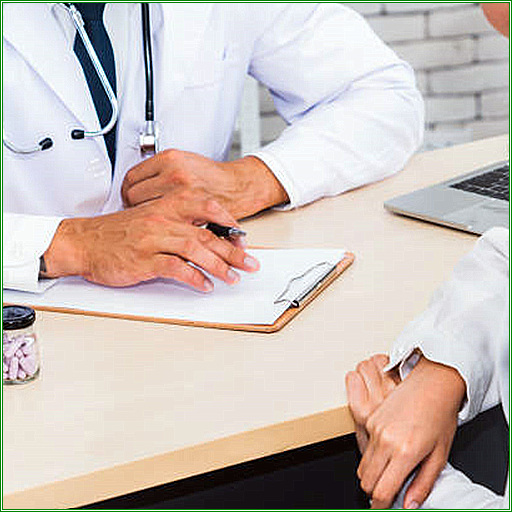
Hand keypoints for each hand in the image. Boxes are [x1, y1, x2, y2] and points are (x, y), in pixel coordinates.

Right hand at [41, 190, 259, 290]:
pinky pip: (176, 268)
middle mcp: (163, 220)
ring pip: (196, 250)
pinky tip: (205, 286)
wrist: (84, 241)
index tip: (242, 238)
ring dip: (219, 266)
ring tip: (233, 278)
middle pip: (207, 233)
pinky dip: (194, 278)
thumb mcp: (150, 218)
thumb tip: (206, 236)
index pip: (206, 207)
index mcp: (167, 206)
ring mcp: (154, 239)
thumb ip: (177, 222)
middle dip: (233, 251)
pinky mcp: (144, 259)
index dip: (229, 222)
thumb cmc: (118, 232)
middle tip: (251, 263)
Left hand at [121, 149, 288, 219]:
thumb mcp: (185, 163)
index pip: (132, 177)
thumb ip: (161, 172)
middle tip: (136, 212)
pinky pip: (166, 225)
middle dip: (132, 206)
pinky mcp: (192, 214)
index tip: (129, 198)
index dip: (127, 191)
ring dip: (146, 219)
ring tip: (149, 223)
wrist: (239, 186)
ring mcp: (182, 195)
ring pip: (147, 212)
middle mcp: (174, 174)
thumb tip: (138, 184)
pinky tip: (165, 229)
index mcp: (170, 159)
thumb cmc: (213, 178)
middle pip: (134, 195)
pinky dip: (164, 229)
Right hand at [355, 355, 465, 509]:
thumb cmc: (440, 416)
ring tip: (389, 474)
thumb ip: (422, 484)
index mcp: (404, 452)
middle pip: (366, 480)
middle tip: (388, 492)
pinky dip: (371, 457)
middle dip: (374, 492)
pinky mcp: (370, 419)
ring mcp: (375, 428)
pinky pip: (364, 447)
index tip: (384, 508)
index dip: (381, 505)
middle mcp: (385, 440)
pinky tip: (387, 453)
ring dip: (372, 475)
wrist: (432, 384)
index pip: (381, 491)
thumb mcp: (439, 456)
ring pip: (362, 465)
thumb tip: (409, 504)